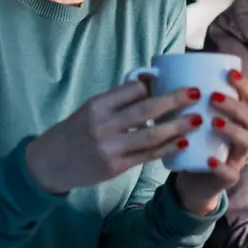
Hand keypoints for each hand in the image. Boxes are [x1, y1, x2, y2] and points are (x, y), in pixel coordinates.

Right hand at [25, 80, 201, 195]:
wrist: (49, 164)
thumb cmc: (73, 132)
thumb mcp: (89, 109)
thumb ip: (117, 100)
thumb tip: (149, 82)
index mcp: (97, 105)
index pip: (132, 89)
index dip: (153, 84)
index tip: (172, 80)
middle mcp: (103, 125)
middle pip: (146, 109)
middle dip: (175, 100)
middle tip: (197, 93)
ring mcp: (110, 148)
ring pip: (151, 135)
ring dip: (178, 126)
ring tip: (198, 118)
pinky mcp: (116, 167)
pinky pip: (147, 156)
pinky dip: (167, 148)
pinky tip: (183, 142)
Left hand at [173, 69, 247, 215]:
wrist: (193, 179)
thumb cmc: (192, 141)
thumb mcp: (188, 118)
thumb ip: (178, 99)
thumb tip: (149, 74)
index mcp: (236, 118)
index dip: (243, 84)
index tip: (229, 73)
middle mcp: (243, 134)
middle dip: (234, 105)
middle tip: (213, 97)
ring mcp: (237, 157)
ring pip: (246, 141)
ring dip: (231, 129)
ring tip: (213, 122)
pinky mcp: (228, 177)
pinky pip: (230, 173)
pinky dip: (222, 166)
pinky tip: (210, 159)